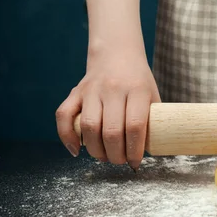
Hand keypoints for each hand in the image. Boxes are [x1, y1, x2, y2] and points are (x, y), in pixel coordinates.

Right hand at [56, 45, 159, 169]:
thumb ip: (152, 120)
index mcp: (137, 89)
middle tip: (121, 161)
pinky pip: (63, 116)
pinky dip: (67, 137)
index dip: (135, 149)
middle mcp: (113, 88)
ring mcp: (92, 90)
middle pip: (111, 131)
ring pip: (88, 127)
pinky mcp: (75, 92)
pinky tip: (77, 150)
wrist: (117, 54)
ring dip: (96, 150)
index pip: (135, 125)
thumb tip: (151, 152)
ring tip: (105, 157)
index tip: (136, 162)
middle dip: (116, 155)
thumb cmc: (138, 81)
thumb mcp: (152, 95)